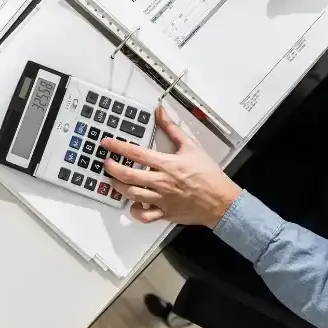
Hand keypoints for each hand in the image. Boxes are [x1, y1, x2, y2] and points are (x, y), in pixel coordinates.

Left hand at [104, 107, 241, 226]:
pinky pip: (144, 215)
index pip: (136, 153)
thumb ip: (172, 128)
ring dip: (119, 187)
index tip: (106, 143)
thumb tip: (160, 111)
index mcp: (166, 164)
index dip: (118, 147)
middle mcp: (161, 182)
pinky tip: (132, 204)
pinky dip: (135, 211)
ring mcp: (162, 199)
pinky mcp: (165, 213)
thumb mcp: (191, 146)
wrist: (222, 200)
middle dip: (112, 168)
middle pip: (128, 176)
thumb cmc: (208, 174)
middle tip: (105, 163)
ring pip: (132, 194)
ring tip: (113, 180)